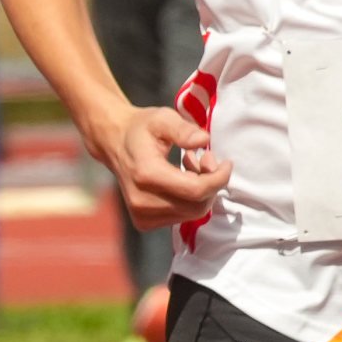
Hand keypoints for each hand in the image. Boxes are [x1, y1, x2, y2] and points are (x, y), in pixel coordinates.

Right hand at [93, 102, 227, 227]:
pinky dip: (189, 200)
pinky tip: (181, 180)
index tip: (226, 163)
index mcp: (146, 175)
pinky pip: (181, 216)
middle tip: (206, 158)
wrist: (114, 143)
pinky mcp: (143, 222)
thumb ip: (183, 129)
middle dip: (211, 183)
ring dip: (201, 191)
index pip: (195, 190)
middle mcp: (141, 200)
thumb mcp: (162, 118)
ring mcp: (141, 215)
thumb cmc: (141, 129)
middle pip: (197, 205)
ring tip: (191, 165)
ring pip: (191, 213)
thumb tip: (204, 140)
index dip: (218, 179)